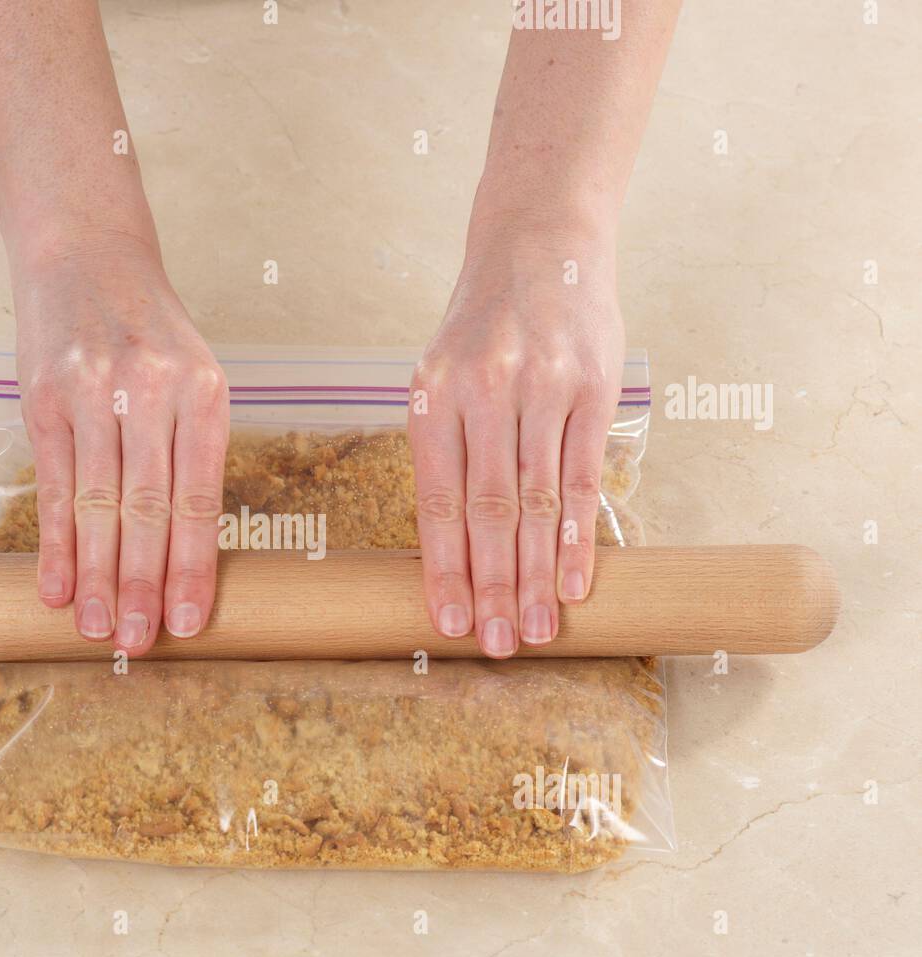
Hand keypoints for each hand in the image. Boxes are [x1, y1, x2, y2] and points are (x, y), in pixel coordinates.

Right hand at [13, 237, 228, 655]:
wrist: (87, 253)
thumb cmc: (150, 331)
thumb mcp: (194, 376)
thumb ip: (194, 453)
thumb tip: (190, 552)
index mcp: (205, 394)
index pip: (200, 500)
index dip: (192, 568)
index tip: (188, 623)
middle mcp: (151, 393)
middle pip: (148, 511)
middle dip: (143, 585)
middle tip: (139, 643)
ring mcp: (92, 394)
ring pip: (98, 505)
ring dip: (97, 576)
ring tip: (98, 630)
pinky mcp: (43, 399)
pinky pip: (52, 484)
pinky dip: (53, 542)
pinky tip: (55, 587)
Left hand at [408, 224, 623, 656]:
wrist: (538, 242)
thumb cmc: (482, 326)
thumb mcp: (441, 375)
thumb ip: (444, 450)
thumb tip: (449, 545)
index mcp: (433, 396)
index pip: (436, 502)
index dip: (442, 568)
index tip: (446, 622)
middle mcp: (483, 392)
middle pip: (486, 512)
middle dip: (490, 587)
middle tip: (494, 645)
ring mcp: (540, 388)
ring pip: (536, 503)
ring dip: (535, 576)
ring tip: (534, 630)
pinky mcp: (592, 388)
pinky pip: (584, 475)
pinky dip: (578, 535)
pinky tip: (575, 581)